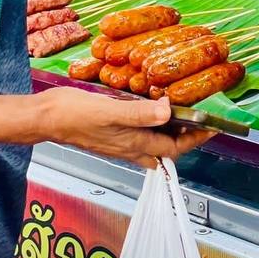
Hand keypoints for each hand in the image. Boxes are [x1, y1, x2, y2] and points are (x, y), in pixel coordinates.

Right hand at [38, 87, 208, 166]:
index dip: (196, 137)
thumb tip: (168, 111)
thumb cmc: (73, 114)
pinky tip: (147, 109)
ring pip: (152, 143)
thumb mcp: (109, 110)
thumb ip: (139, 114)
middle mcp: (129, 146)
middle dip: (186, 137)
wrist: (44, 118)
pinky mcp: (109, 132)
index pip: (174, 146)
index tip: (214, 127)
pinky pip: (137, 133)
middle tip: (200, 120)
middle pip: (166, 148)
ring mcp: (118, 141)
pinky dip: (149, 123)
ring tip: (181, 113)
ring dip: (168, 131)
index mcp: (133, 143)